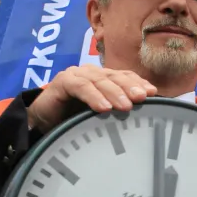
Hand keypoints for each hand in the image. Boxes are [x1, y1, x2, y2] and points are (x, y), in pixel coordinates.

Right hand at [27, 65, 156, 132]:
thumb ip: (116, 111)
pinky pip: (80, 86)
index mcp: (103, 79)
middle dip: (130, 86)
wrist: (42, 123)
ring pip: (99, 80)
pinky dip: (93, 96)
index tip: (153, 93)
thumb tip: (146, 117)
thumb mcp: (100, 115)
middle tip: (143, 97)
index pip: (124, 76)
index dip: (138, 82)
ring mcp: (76, 75)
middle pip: (115, 76)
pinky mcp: (62, 81)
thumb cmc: (74, 119)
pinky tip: (103, 108)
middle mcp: (91, 73)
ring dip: (114, 92)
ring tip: (126, 105)